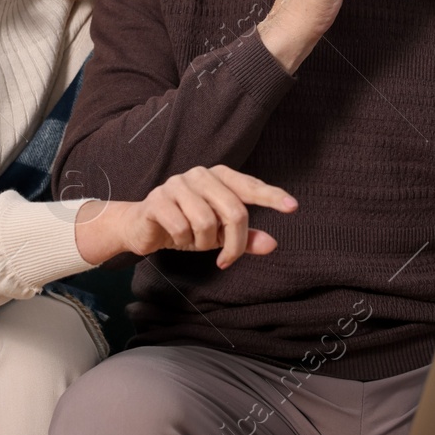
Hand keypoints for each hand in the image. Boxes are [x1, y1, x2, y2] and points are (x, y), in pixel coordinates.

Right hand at [74, 164, 296, 268]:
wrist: (141, 227)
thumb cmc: (186, 226)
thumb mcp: (219, 234)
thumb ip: (245, 237)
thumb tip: (273, 244)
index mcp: (219, 176)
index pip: (250, 186)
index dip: (272, 196)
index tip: (292, 207)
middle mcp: (200, 174)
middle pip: (233, 210)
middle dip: (235, 242)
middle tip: (227, 260)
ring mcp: (177, 184)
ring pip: (207, 221)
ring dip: (204, 242)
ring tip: (195, 242)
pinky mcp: (157, 200)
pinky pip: (182, 227)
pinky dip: (184, 241)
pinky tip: (177, 239)